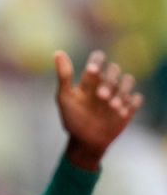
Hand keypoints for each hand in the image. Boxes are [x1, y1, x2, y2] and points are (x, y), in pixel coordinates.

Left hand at [55, 50, 141, 169]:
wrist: (85, 142)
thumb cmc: (72, 118)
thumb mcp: (65, 98)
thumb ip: (64, 76)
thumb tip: (57, 53)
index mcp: (90, 79)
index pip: (97, 59)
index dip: (96, 61)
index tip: (91, 71)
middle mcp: (106, 83)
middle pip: (114, 70)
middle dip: (109, 81)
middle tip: (101, 97)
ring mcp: (119, 94)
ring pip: (128, 81)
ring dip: (122, 91)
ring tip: (113, 106)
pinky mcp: (129, 107)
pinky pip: (136, 99)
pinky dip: (131, 103)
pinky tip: (122, 112)